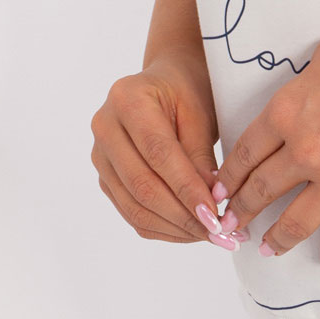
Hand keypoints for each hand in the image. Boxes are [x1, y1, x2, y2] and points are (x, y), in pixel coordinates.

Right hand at [90, 46, 245, 249]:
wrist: (166, 82)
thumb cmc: (187, 91)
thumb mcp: (200, 113)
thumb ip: (200, 156)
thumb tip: (209, 206)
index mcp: (127, 99)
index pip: (158, 154)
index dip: (186, 188)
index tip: (215, 214)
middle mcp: (105, 127)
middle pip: (141, 184)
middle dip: (182, 215)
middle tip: (218, 233)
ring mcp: (100, 155)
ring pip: (134, 206)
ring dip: (174, 228)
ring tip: (209, 236)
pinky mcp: (105, 177)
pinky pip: (131, 212)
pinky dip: (162, 227)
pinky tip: (189, 231)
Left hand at [208, 10, 319, 261]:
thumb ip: (302, 92)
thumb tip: (294, 111)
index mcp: (288, 111)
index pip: (243, 153)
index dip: (227, 177)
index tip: (219, 192)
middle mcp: (307, 150)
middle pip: (261, 190)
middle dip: (241, 211)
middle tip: (231, 225)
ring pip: (296, 221)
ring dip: (276, 239)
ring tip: (267, 249)